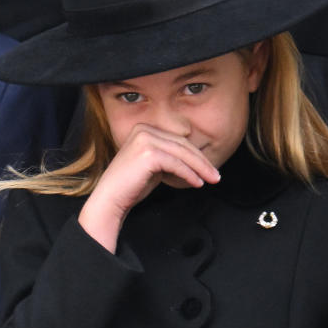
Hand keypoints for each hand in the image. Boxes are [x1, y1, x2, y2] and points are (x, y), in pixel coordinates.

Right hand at [77, 124, 219, 252]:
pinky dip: (189, 174)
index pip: (177, 140)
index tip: (208, 168)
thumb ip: (169, 157)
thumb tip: (195, 160)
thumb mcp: (154, 166)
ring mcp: (144, 139)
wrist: (110, 199)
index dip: (196, 154)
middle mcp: (143, 130)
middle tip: (216, 175)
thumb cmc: (131, 186)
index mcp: (144, 129)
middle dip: (202, 161)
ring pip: (181, 153)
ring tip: (211, 179)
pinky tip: (197, 183)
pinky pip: (176, 163)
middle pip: (182, 144)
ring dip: (200, 167)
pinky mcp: (147, 153)